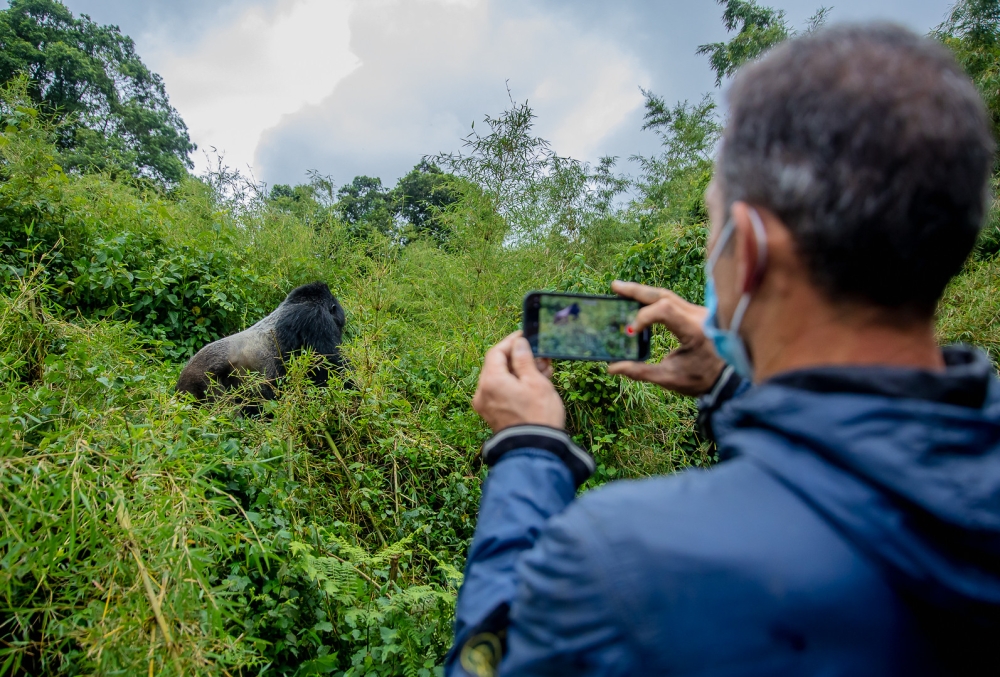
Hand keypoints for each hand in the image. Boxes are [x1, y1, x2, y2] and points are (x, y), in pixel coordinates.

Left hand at [473, 331, 563, 432]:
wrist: (535, 449)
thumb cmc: (538, 415)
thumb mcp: (535, 382)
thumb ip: (524, 359)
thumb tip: (518, 343)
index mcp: (491, 381)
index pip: (496, 352)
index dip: (511, 342)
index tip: (525, 336)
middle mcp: (482, 392)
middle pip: (497, 366)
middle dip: (518, 359)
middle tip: (540, 356)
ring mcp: (485, 405)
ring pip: (500, 379)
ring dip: (519, 372)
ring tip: (543, 372)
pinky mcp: (492, 415)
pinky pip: (500, 393)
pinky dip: (514, 386)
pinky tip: (534, 385)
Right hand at [607, 281, 724, 396]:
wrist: (728, 378)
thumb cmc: (701, 379)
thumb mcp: (669, 378)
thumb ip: (640, 372)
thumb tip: (612, 368)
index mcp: (694, 329)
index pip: (664, 310)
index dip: (643, 318)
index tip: (630, 333)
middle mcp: (698, 315)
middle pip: (663, 294)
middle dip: (637, 291)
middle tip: (615, 287)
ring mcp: (699, 311)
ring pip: (668, 294)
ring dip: (644, 292)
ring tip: (622, 290)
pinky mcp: (696, 313)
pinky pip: (673, 300)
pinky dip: (654, 299)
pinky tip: (640, 300)